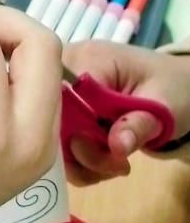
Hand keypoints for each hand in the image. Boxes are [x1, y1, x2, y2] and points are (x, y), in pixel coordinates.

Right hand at [62, 39, 189, 185]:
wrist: (176, 88)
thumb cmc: (172, 88)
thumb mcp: (164, 105)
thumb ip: (139, 124)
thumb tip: (116, 145)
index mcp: (87, 59)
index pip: (56, 98)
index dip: (73, 132)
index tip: (107, 151)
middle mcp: (63, 74)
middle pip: (47, 122)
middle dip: (82, 154)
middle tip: (117, 163)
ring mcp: (60, 96)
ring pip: (50, 141)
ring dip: (83, 163)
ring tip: (116, 163)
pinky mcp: (62, 115)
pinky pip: (58, 147)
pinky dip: (81, 163)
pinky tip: (106, 160)